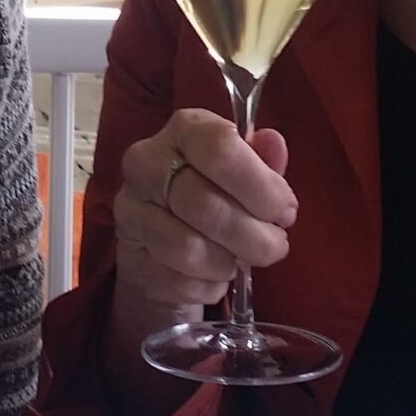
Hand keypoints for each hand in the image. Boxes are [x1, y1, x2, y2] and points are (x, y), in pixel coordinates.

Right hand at [111, 107, 296, 314]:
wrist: (163, 241)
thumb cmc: (214, 195)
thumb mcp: (243, 172)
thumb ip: (261, 160)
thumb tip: (273, 143)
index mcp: (183, 130)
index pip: (220, 148)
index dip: (261, 185)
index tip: (285, 210)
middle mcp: (147, 162)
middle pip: (207, 205)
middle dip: (255, 236)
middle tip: (275, 246)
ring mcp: (132, 210)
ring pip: (190, 247)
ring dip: (230, 262)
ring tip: (243, 260)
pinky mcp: (130, 256)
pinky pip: (179, 280)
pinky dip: (209, 285)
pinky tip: (215, 274)